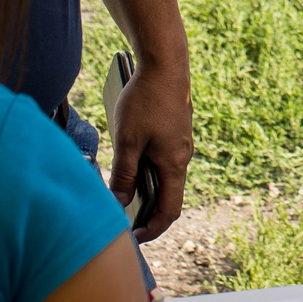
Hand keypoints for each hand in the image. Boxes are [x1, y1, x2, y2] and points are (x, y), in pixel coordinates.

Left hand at [108, 60, 195, 240]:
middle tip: (124, 220)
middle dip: (147, 212)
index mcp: (174, 163)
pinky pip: (163, 160)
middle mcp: (182, 157)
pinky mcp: (174, 132)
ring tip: (121, 192)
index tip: (133, 237)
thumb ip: (123, 174)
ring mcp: (180, 144)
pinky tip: (129, 162)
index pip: (169, 210)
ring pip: (165, 177)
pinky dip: (148, 171)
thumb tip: (120, 202)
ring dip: (146, 189)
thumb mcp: (127, 140)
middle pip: (168, 196)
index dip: (153, 228)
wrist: (165, 64)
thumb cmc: (146, 99)